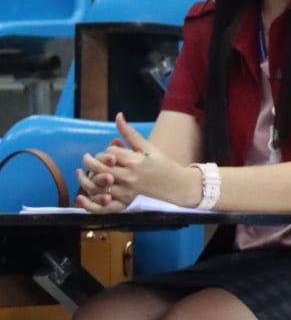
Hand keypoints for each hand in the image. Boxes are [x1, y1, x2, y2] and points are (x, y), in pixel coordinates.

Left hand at [74, 114, 197, 211]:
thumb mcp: (149, 147)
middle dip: (90, 161)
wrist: (178, 186)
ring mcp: (127, 191)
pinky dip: (91, 201)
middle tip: (87, 158)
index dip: (106, 150)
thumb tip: (118, 116)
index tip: (110, 152)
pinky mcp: (126, 203)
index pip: (109, 152)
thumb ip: (130, 134)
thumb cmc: (164, 165)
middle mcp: (129, 176)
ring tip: (84, 173)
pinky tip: (83, 195)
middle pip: (99, 166)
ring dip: (87, 178)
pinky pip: (103, 204)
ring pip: (98, 184)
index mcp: (135, 160)